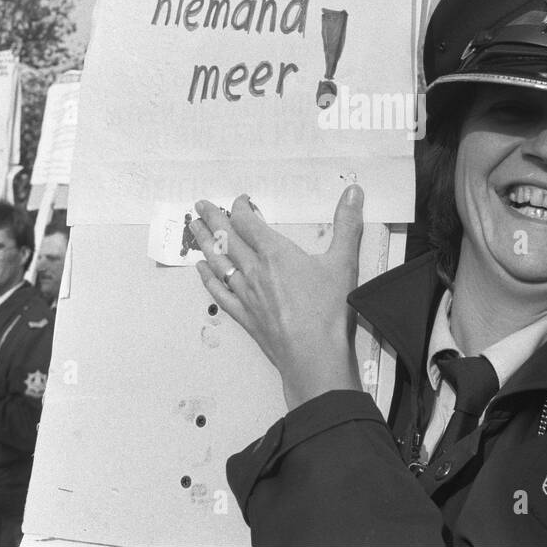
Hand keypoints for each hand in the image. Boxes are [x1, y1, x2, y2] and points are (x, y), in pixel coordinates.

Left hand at [192, 187, 363, 410]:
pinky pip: (219, 291)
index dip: (240, 207)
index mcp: (276, 253)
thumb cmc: (328, 310)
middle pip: (227, 238)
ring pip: (218, 262)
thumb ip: (347, 224)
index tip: (239, 200)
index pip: (248, 222)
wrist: (313, 354)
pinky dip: (208, 277)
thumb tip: (353, 191)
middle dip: (212, 218)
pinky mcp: (244, 315)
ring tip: (193, 227)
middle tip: (199, 205)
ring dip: (204, 242)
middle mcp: (255, 270)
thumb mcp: (343, 261)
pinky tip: (201, 269)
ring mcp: (246, 293)